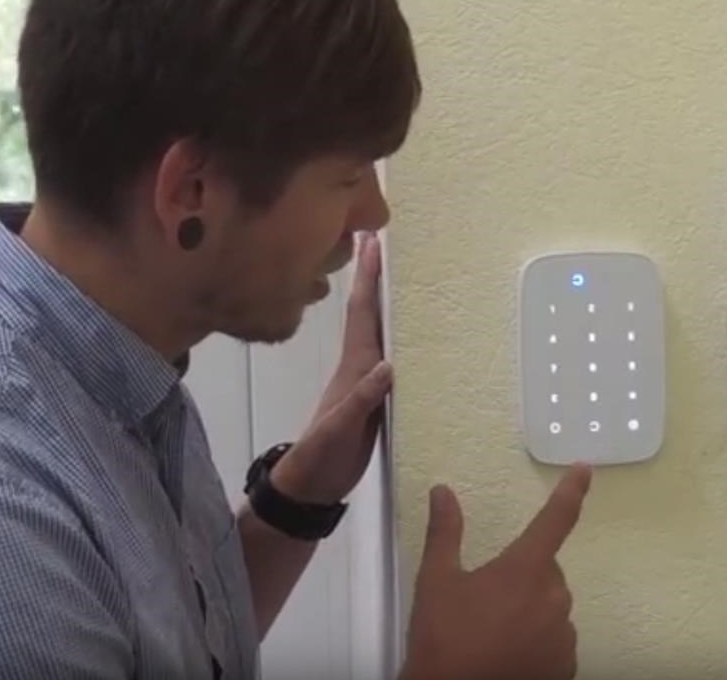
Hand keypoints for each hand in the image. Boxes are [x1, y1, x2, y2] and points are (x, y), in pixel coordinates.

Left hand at [271, 232, 390, 504]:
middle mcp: (361, 365)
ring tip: (404, 277)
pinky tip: (414, 338)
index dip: (368, 279)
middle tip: (382, 241)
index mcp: (353, 366)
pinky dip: (402, 341)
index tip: (373, 241)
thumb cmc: (322, 455)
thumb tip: (389, 365)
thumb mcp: (339, 429)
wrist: (312, 485)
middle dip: (376, 277)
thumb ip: (361, 400)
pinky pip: (392, 359)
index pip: (362, 313)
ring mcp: (368, 381)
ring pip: (381, 333)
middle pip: (370, 313)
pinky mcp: (377, 399)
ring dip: (388, 303)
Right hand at [402, 464, 591, 679]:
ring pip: (549, 603)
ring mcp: (564, 638)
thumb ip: (444, 531)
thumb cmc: (444, 637)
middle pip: (545, 568)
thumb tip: (443, 491)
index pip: (555, 520)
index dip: (571, 491)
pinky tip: (506, 650)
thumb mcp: (436, 580)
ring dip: (527, 605)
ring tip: (490, 627)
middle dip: (520, 570)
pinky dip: (536, 636)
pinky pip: (554, 637)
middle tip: (483, 592)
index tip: (585, 468)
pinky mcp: (566, 669)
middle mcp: (554, 600)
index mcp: (525, 570)